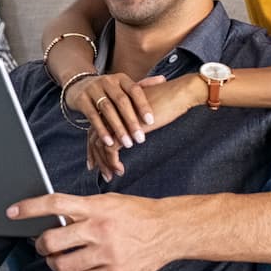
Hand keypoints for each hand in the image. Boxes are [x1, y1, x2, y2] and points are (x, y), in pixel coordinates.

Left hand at [8, 192, 178, 270]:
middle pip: (52, 241)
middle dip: (41, 245)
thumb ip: (82, 210)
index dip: (29, 208)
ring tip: (59, 259)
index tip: (12, 212)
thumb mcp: (108, 202)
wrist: (168, 230)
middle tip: (43, 245)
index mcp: (96, 207)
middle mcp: (99, 230)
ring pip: (62, 265)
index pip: (55, 204)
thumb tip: (53, 220)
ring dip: (54, 264)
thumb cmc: (136, 214)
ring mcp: (107, 254)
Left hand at [71, 74, 205, 179]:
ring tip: (111, 176)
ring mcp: (115, 119)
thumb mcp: (144, 111)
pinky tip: (121, 170)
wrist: (176, 94)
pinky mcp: (124, 127)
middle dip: (96, 158)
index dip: (94, 147)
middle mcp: (110, 112)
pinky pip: (111, 149)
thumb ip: (134, 121)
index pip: (95, 129)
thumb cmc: (165, 101)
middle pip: (93, 137)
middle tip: (103, 174)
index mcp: (114, 106)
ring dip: (104, 163)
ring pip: (100, 145)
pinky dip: (113, 161)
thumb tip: (133, 137)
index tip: (95, 162)